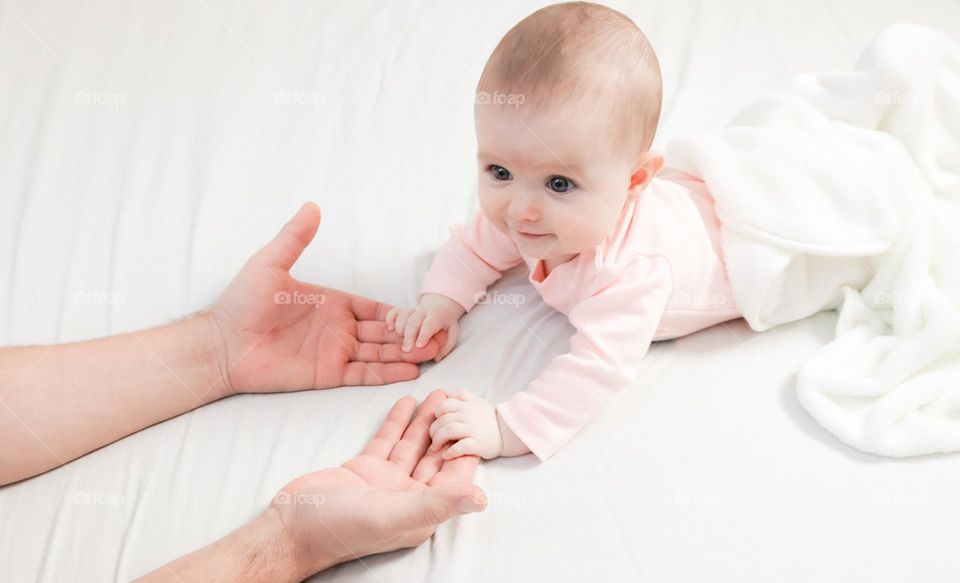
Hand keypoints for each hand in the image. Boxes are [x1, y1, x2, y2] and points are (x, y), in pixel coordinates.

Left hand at [206, 202, 446, 394]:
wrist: (222, 343)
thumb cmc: (242, 302)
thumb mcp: (270, 263)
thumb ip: (295, 238)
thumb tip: (312, 205)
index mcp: (332, 303)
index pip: (374, 308)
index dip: (397, 312)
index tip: (420, 313)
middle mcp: (339, 328)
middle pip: (384, 332)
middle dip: (410, 334)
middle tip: (437, 335)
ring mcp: (335, 352)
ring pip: (379, 353)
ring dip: (405, 354)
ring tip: (432, 352)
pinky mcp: (328, 374)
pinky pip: (363, 374)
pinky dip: (386, 373)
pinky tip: (409, 371)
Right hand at [270, 390, 485, 577]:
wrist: (291, 527)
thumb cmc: (340, 529)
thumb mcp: (392, 515)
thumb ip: (436, 504)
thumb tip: (481, 499)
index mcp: (422, 512)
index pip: (454, 477)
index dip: (466, 448)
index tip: (478, 421)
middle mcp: (408, 497)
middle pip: (436, 456)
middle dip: (449, 429)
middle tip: (461, 400)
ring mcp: (386, 482)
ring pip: (413, 445)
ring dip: (426, 420)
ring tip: (439, 394)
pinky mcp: (365, 468)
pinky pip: (388, 440)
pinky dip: (398, 422)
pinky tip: (406, 401)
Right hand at [384, 292, 464, 361]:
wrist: (441, 306)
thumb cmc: (446, 324)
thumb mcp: (452, 334)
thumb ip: (446, 347)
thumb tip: (436, 358)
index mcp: (437, 316)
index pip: (430, 324)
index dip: (424, 334)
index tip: (419, 346)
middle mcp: (423, 312)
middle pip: (414, 321)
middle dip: (409, 336)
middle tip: (406, 350)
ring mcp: (412, 310)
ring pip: (402, 315)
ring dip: (399, 328)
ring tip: (399, 340)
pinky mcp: (402, 310)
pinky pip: (394, 312)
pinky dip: (390, 319)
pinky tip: (390, 329)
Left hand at [428, 390, 502, 459]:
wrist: (507, 433)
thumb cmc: (489, 419)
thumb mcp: (477, 402)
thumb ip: (462, 395)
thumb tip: (446, 392)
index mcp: (467, 406)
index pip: (444, 405)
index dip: (437, 413)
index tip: (437, 421)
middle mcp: (469, 416)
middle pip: (443, 420)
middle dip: (434, 430)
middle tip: (433, 438)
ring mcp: (473, 430)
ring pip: (449, 431)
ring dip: (438, 440)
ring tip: (436, 447)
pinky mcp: (478, 445)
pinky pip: (461, 447)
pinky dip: (451, 452)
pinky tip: (446, 455)